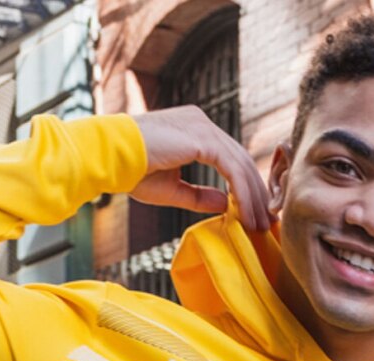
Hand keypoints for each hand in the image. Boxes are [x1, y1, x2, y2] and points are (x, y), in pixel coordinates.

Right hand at [131, 106, 273, 230]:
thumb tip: (226, 203)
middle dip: (256, 194)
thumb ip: (200, 195)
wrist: (108, 157)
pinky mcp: (202, 138)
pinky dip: (242, 192)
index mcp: (194, 128)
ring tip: (259, 224)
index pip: (231, 157)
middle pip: (241, 160)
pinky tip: (246, 212)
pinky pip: (232, 168)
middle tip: (266, 222)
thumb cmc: (131, 171)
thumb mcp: (172, 188)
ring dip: (253, 198)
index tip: (254, 212)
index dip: (245, 185)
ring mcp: (203, 126)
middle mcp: (202, 122)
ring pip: (241, 165)